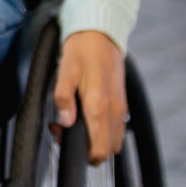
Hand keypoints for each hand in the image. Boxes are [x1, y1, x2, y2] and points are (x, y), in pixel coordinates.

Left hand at [53, 29, 127, 164]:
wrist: (101, 32)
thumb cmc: (82, 50)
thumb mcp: (65, 70)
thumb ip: (64, 98)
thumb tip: (65, 122)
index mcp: (99, 105)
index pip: (100, 149)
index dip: (84, 155)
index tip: (67, 142)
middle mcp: (114, 110)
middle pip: (108, 150)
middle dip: (87, 148)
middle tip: (65, 130)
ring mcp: (121, 107)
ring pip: (113, 140)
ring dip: (95, 139)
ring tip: (73, 120)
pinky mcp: (122, 102)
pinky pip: (116, 127)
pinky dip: (103, 129)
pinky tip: (86, 114)